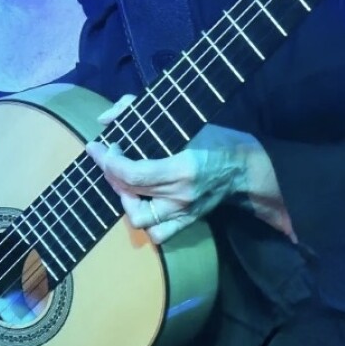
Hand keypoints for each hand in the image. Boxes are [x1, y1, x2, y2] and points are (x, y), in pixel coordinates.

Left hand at [85, 95, 293, 243]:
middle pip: (131, 193)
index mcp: (182, 167)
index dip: (109, 162)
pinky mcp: (187, 222)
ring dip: (125, 200)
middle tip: (107, 157)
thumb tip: (106, 118)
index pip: (133, 174)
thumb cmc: (214, 139)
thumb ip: (138, 110)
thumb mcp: (181, 119)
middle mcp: (181, 195)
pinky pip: (158, 234)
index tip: (100, 147)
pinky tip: (140, 201)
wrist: (244, 168)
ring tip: (124, 182)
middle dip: (110, 172)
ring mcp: (184, 212)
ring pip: (140, 220)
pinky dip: (143, 220)